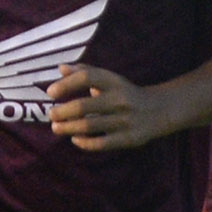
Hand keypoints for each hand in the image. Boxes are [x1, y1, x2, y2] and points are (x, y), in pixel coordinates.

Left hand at [48, 63, 172, 152]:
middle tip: (51, 115)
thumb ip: (86, 72)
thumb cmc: (125, 93)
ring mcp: (125, 120)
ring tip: (56, 128)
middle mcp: (120, 99)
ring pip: (90, 126)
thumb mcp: (110, 79)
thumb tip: (60, 68)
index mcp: (114, 81)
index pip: (87, 78)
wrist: (160, 110)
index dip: (67, 84)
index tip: (50, 92)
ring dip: (69, 128)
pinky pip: (102, 143)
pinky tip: (74, 139)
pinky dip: (85, 143)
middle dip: (63, 111)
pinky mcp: (129, 138)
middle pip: (84, 105)